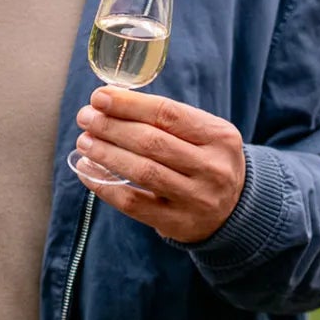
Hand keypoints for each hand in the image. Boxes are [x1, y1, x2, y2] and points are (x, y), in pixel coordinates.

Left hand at [74, 87, 246, 242]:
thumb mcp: (206, 134)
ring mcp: (196, 198)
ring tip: (85, 142)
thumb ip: (168, 120)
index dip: (130, 105)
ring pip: (142, 171)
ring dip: (106, 154)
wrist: (234, 209)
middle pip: (152, 142)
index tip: (100, 97)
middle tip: (86, 118)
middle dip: (112, 127)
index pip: (168, 114)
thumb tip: (111, 102)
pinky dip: (106, 186)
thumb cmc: (208, 160)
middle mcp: (212, 167)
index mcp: (220, 136)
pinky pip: (134, 203)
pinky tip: (88, 172)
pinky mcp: (178, 223)